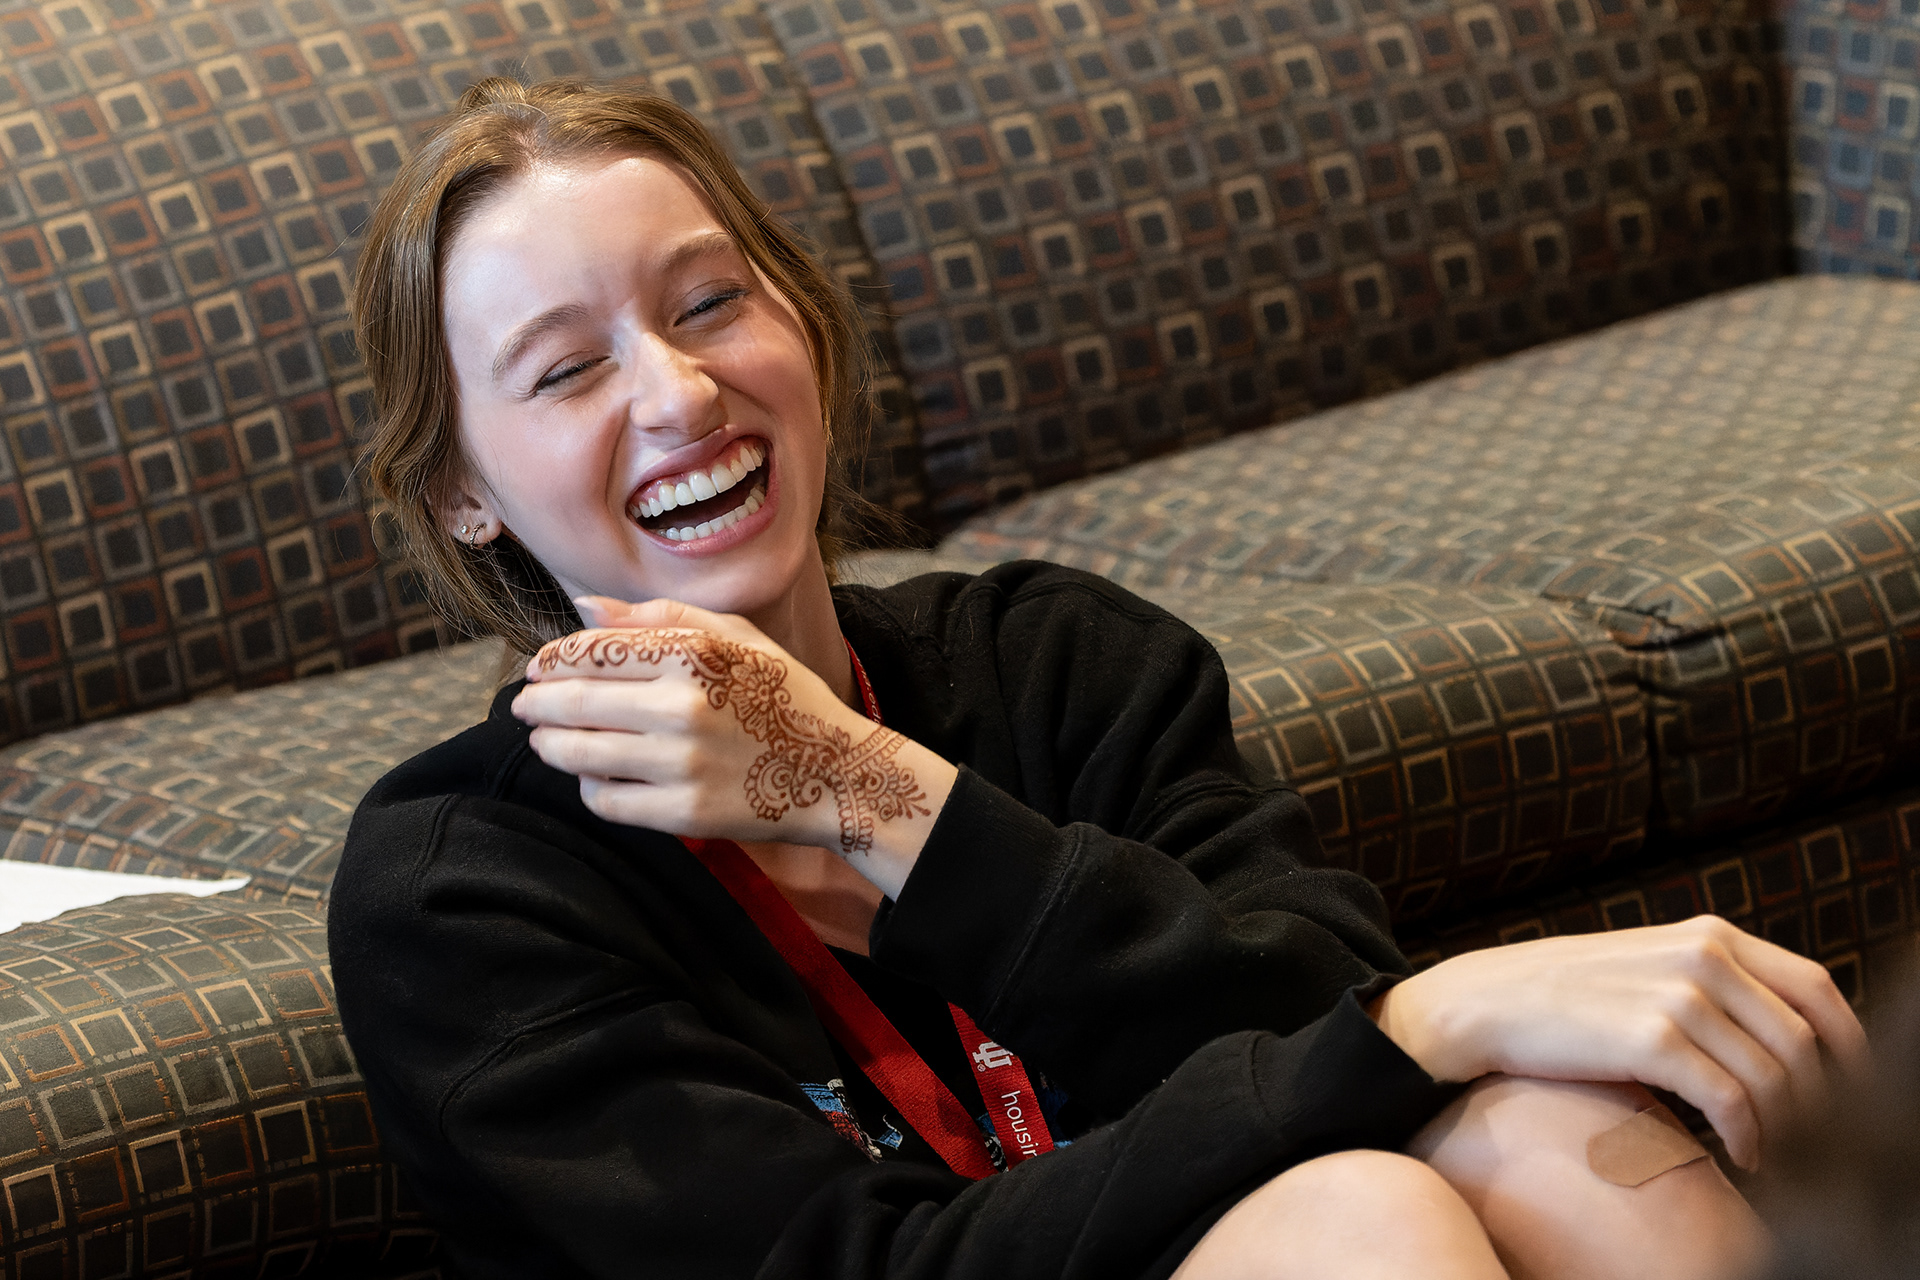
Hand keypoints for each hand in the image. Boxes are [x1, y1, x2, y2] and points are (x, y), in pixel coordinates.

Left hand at [511, 597, 956, 895]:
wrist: (838, 774)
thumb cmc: (784, 697)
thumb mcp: (737, 636)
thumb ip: (660, 616)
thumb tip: (585, 606)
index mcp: (696, 654)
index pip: (593, 651)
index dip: (552, 660)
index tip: (537, 668)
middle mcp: (684, 707)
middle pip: (574, 702)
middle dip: (536, 704)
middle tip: (526, 707)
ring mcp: (682, 764)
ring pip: (579, 754)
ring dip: (550, 746)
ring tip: (547, 742)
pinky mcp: (684, 814)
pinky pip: (606, 801)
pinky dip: (588, 787)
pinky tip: (595, 777)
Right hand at [1369, 916, 1867, 1170]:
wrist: (1481, 1004)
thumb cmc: (1563, 998)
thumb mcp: (1647, 968)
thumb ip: (1712, 985)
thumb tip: (1783, 1042)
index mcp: (1709, 935)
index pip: (1817, 988)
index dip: (1846, 1045)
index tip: (1847, 1092)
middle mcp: (1703, 956)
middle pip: (1803, 1041)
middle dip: (1816, 1102)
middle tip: (1805, 1141)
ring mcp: (1679, 995)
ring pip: (1776, 1077)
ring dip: (1783, 1130)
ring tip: (1768, 1155)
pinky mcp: (1652, 1039)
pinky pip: (1734, 1102)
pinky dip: (1749, 1139)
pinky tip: (1741, 1156)